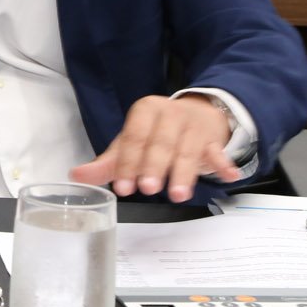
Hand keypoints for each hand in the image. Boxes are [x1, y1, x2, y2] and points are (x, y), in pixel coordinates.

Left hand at [68, 94, 239, 203]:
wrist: (198, 114)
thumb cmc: (158, 132)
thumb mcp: (132, 143)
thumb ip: (108, 162)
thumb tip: (77, 176)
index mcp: (145, 111)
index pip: (134, 138)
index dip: (128, 163)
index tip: (124, 187)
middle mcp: (170, 114)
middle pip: (160, 143)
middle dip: (154, 167)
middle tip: (148, 189)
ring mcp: (194, 126)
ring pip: (188, 150)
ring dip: (184, 173)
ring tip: (177, 194)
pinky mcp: (214, 139)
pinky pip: (219, 152)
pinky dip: (223, 164)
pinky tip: (228, 176)